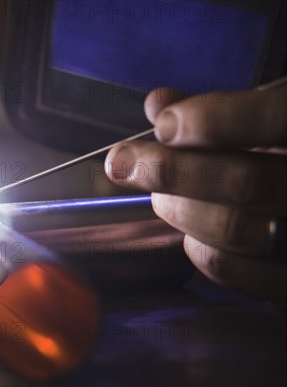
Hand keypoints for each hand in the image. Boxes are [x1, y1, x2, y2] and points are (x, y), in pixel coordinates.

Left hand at [105, 81, 286, 304]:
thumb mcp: (280, 124)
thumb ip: (227, 110)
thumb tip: (159, 103)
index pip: (280, 118)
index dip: (215, 119)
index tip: (165, 121)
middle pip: (245, 182)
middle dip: (171, 170)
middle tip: (126, 162)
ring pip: (233, 229)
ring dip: (178, 208)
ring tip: (160, 193)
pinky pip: (235, 271)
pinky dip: (197, 248)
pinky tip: (191, 232)